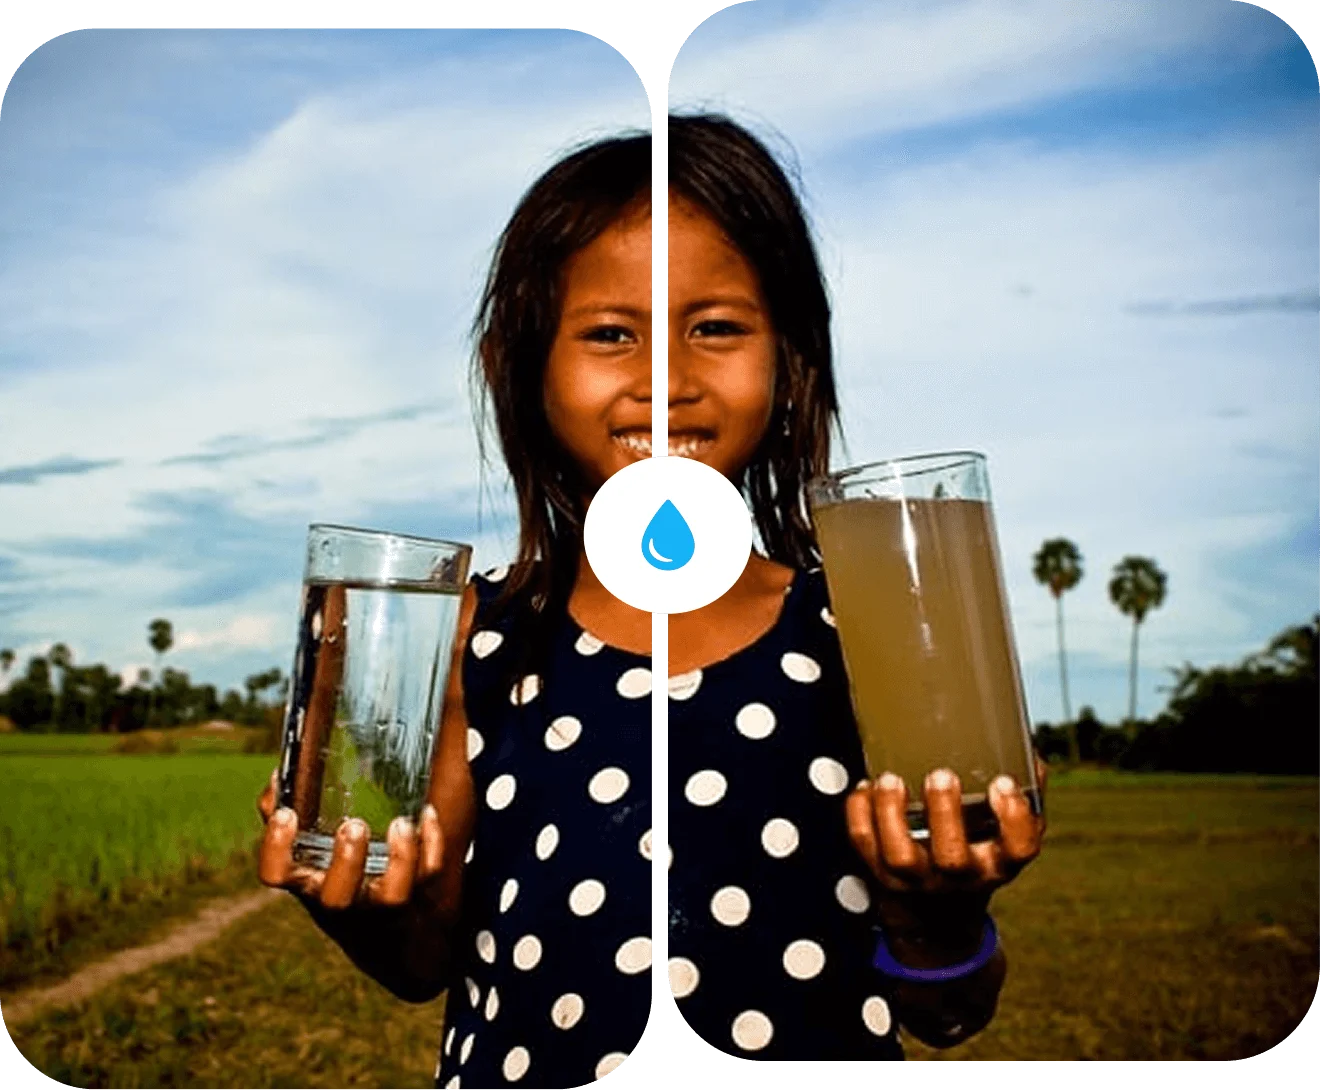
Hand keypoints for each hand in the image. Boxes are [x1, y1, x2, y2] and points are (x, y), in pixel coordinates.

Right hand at [256, 766, 445, 909]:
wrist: (381, 930)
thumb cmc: (334, 876)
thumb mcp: (306, 852)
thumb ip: (290, 813)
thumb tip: (280, 775)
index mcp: (306, 881)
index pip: (276, 874)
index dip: (275, 847)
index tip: (287, 814)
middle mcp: (341, 898)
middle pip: (336, 896)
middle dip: (346, 862)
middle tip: (354, 826)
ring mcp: (379, 902)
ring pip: (393, 894)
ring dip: (401, 857)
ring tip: (401, 823)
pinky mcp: (416, 896)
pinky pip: (429, 875)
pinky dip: (432, 843)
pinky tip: (427, 813)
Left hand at [845, 755, 1047, 951]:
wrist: (936, 918)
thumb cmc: (975, 856)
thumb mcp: (1004, 836)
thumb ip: (1018, 797)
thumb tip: (1026, 752)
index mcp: (998, 863)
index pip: (1019, 849)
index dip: (1014, 818)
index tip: (1003, 783)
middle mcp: (959, 877)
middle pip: (952, 859)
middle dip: (945, 814)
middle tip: (940, 775)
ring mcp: (917, 880)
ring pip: (900, 857)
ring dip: (891, 814)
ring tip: (891, 779)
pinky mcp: (881, 876)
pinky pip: (864, 846)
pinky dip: (859, 813)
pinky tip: (865, 788)